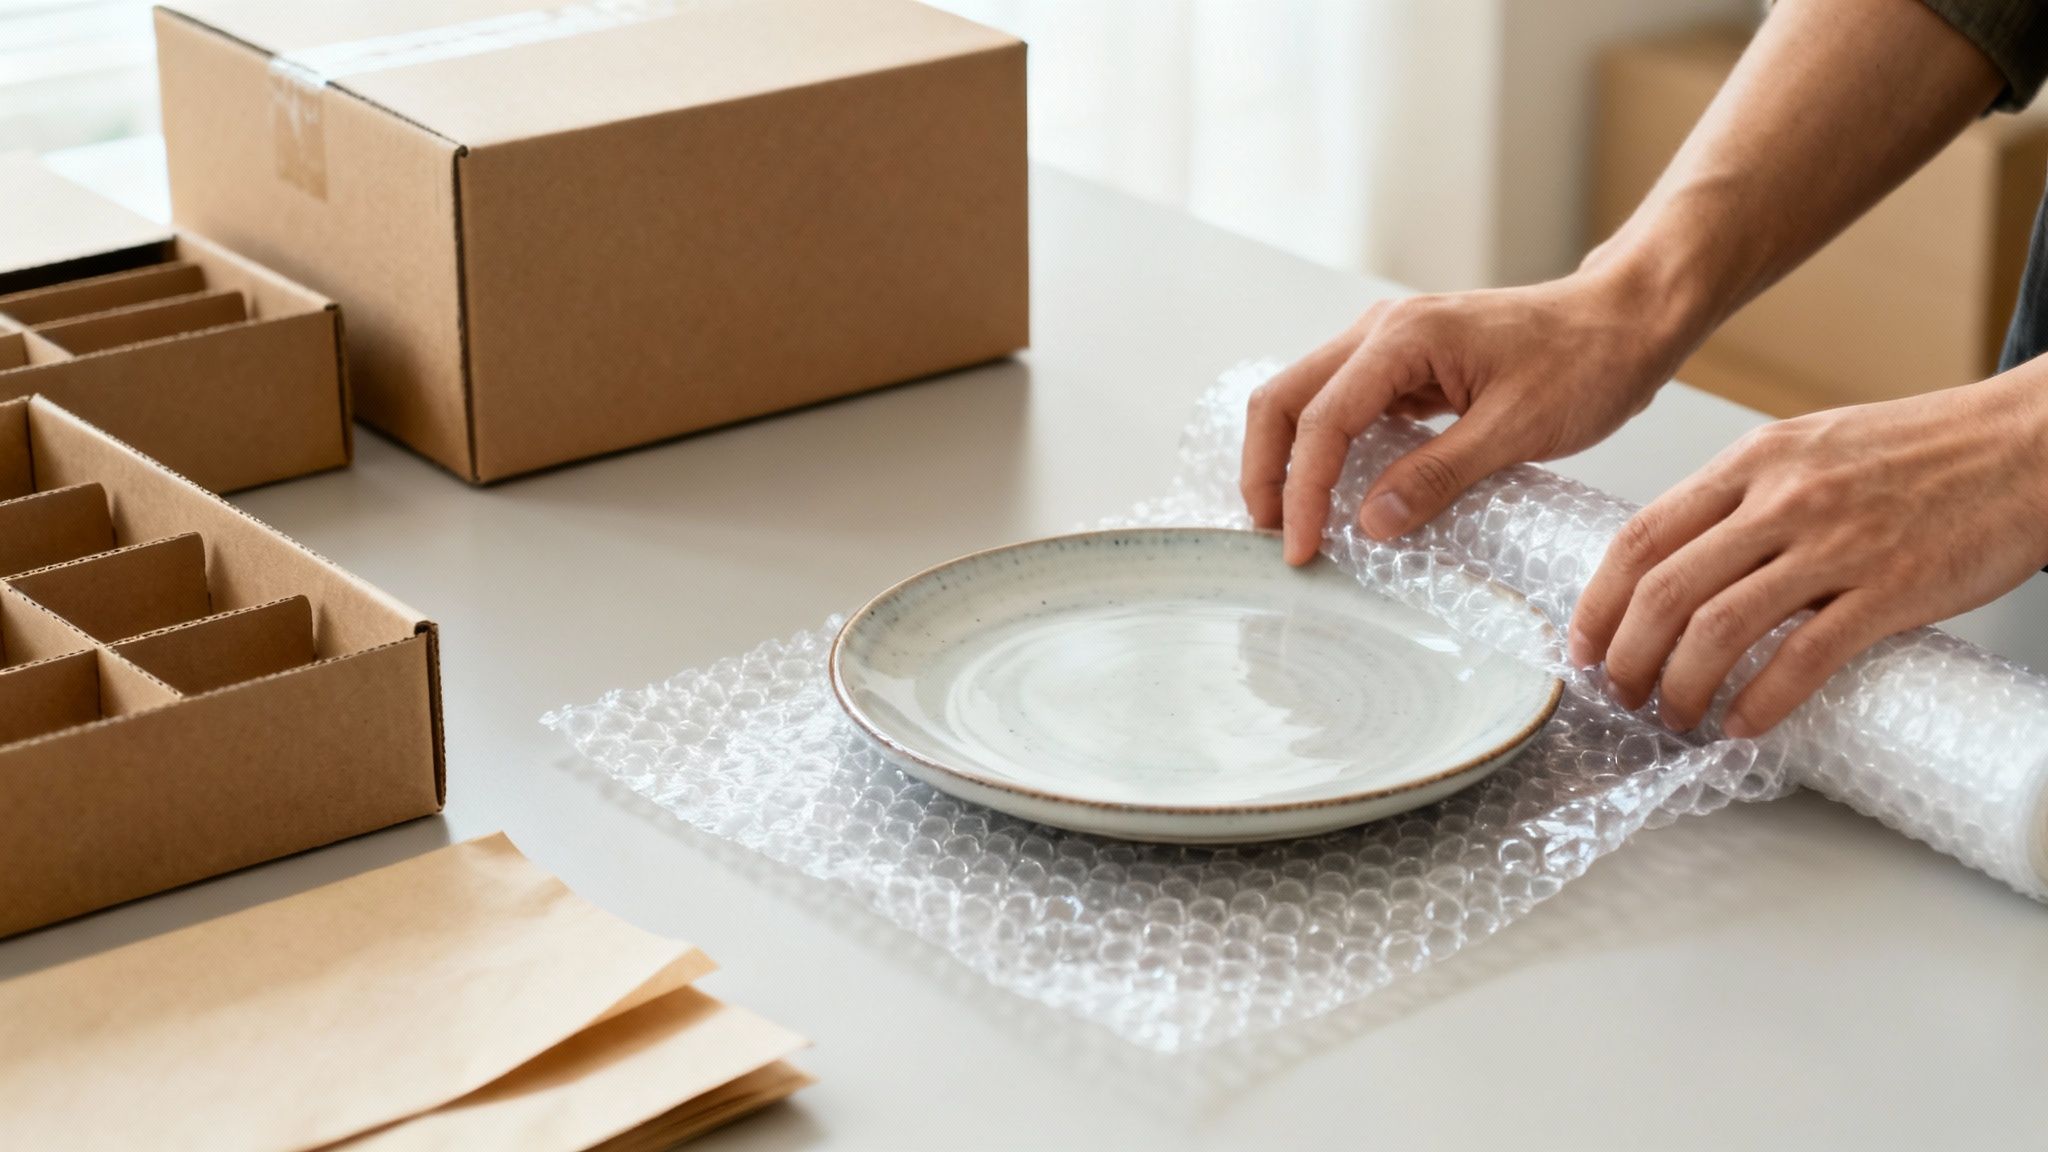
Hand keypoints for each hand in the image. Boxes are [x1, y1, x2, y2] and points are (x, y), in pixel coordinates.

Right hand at [1242, 261, 1698, 564]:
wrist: (1628, 320)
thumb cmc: (1587, 361)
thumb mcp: (1517, 428)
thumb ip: (1437, 475)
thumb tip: (1369, 524)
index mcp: (1403, 336)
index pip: (1323, 419)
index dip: (1304, 490)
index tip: (1302, 549)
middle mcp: (1383, 330)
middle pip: (1286, 397)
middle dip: (1266, 468)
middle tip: (1273, 535)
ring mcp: (1391, 345)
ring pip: (1306, 399)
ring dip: (1290, 458)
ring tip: (1294, 520)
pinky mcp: (1407, 367)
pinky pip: (1345, 408)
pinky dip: (1327, 451)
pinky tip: (1339, 493)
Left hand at [1570, 371, 2047, 736]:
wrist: (2030, 444)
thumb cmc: (1922, 452)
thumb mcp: (1811, 448)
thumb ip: (1746, 497)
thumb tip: (1683, 564)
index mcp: (1753, 462)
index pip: (1640, 537)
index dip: (1598, 604)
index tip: (1583, 647)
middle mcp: (1782, 499)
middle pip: (1664, 590)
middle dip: (1627, 658)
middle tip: (1622, 697)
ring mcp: (1836, 544)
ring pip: (1719, 628)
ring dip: (1682, 688)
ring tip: (1676, 718)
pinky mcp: (1892, 589)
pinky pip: (1805, 657)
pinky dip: (1761, 701)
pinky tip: (1743, 726)